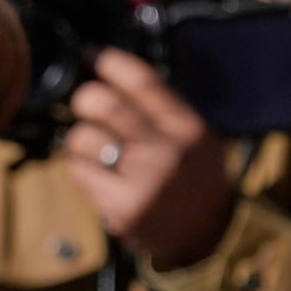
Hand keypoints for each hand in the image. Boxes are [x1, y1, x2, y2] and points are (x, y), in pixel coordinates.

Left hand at [66, 49, 238, 266]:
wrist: (210, 234)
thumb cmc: (196, 177)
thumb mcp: (195, 135)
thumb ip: (160, 108)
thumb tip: (110, 74)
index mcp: (187, 127)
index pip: (142, 81)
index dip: (110, 62)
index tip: (93, 56)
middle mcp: (166, 152)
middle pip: (104, 105)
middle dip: (85, 98)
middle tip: (85, 104)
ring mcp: (143, 182)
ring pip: (82, 139)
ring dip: (79, 140)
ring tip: (95, 148)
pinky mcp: (122, 208)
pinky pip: (80, 174)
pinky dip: (81, 170)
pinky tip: (99, 176)